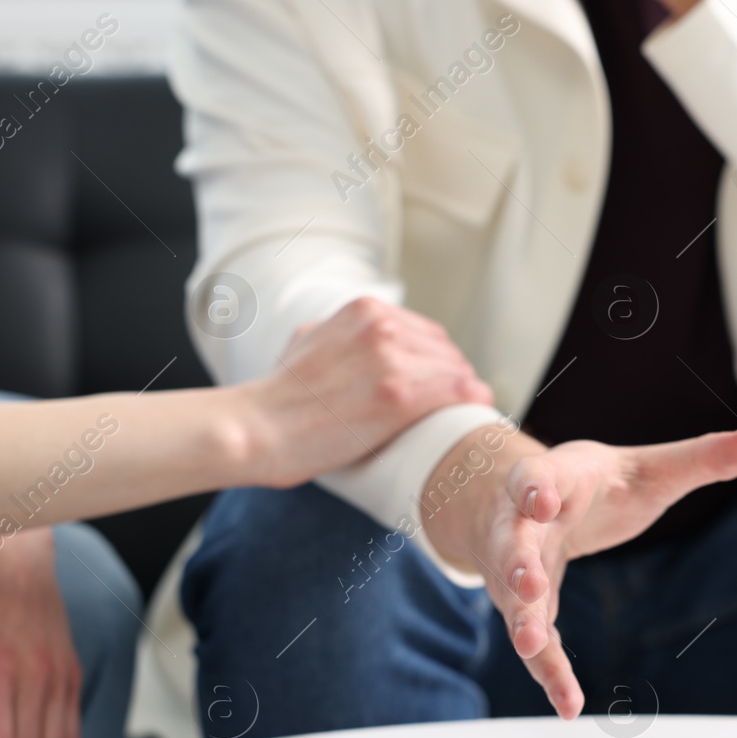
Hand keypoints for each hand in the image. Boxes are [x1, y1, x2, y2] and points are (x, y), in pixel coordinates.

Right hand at [237, 297, 493, 487]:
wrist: (258, 428)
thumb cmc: (278, 395)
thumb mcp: (308, 339)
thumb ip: (341, 333)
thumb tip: (359, 339)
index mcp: (364, 309)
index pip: (424, 331)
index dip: (437, 360)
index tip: (442, 382)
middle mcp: (382, 326)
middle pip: (444, 350)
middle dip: (453, 376)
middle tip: (458, 403)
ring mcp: (392, 359)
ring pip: (456, 370)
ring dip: (464, 393)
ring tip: (468, 413)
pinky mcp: (399, 396)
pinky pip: (458, 391)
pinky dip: (473, 401)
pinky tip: (479, 412)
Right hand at [423, 426, 736, 716]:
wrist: (530, 502)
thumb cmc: (595, 485)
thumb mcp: (647, 468)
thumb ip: (700, 458)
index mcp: (554, 479)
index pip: (537, 476)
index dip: (535, 487)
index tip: (540, 499)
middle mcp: (522, 523)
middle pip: (513, 542)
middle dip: (518, 564)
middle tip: (529, 587)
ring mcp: (516, 568)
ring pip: (513, 598)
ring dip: (522, 623)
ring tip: (533, 649)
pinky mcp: (524, 606)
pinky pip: (534, 640)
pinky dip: (548, 671)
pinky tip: (567, 705)